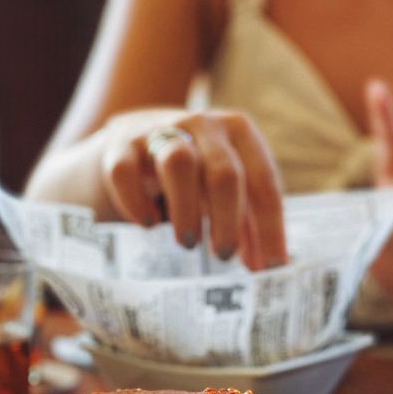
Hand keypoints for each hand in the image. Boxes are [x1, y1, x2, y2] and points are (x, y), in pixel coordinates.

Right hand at [100, 109, 286, 270]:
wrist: (139, 135)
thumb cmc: (199, 171)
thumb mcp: (232, 188)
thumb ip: (252, 224)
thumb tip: (270, 267)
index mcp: (240, 132)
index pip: (264, 183)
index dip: (271, 229)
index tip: (270, 268)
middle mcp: (203, 125)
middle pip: (224, 173)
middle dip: (228, 220)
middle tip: (224, 256)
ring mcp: (160, 130)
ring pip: (178, 164)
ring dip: (186, 209)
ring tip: (188, 243)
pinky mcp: (121, 145)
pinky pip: (125, 171)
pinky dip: (136, 201)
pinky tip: (148, 223)